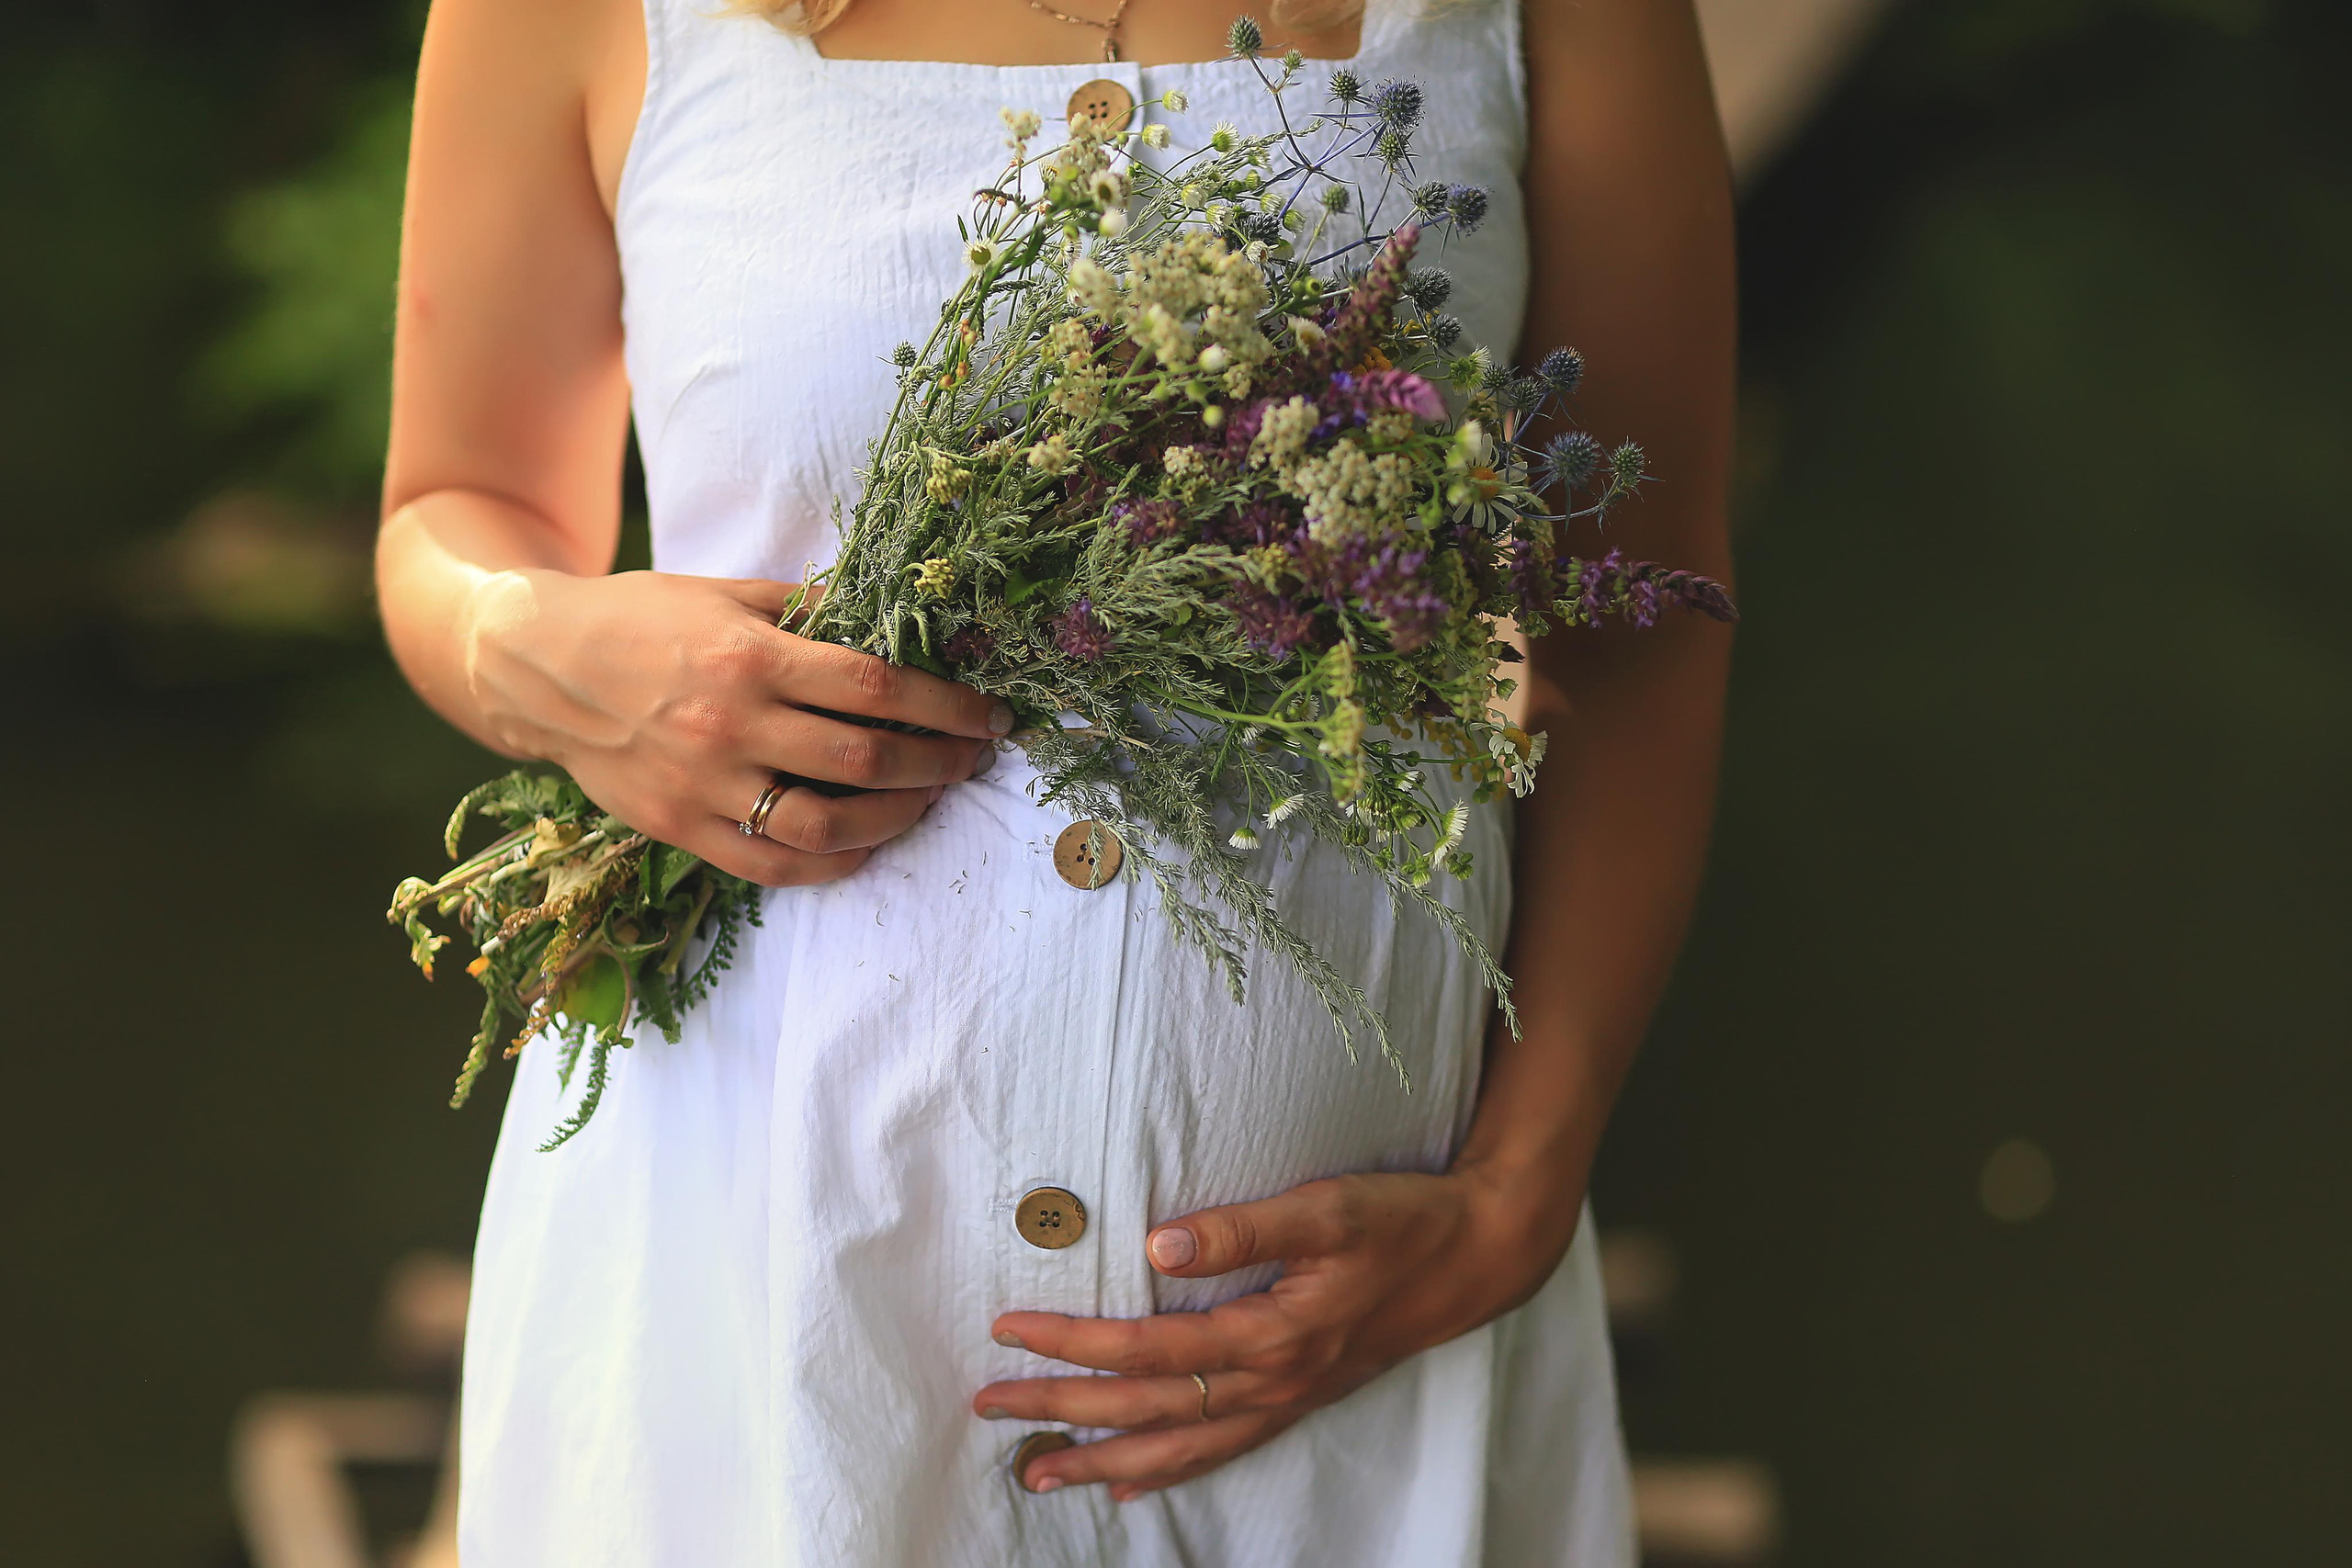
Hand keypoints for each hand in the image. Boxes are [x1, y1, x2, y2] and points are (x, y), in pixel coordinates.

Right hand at [467, 568, 1011, 885]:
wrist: (537, 665)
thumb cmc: (642, 618)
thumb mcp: (725, 593)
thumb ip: (807, 611)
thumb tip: (892, 623)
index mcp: (750, 656)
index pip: (876, 686)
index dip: (946, 705)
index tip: (987, 714)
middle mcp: (732, 725)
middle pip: (865, 760)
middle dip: (938, 762)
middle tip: (972, 758)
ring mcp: (705, 785)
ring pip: (827, 825)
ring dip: (897, 818)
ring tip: (928, 799)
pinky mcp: (681, 828)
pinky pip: (773, 865)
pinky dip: (833, 864)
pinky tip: (867, 845)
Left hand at [974, 1165, 1579, 1499]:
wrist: (1480, 1255)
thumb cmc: (1403, 1220)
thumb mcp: (1328, 1207)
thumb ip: (1242, 1227)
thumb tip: (1156, 1238)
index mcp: (1269, 1334)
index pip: (1146, 1347)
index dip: (1073, 1340)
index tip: (1008, 1327)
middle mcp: (1271, 1382)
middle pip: (1146, 1410)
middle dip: (1062, 1412)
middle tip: (988, 1409)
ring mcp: (1287, 1399)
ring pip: (1179, 1449)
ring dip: (1103, 1463)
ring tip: (1037, 1475)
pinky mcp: (1301, 1397)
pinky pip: (1221, 1450)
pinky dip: (1169, 1473)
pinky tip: (1133, 1487)